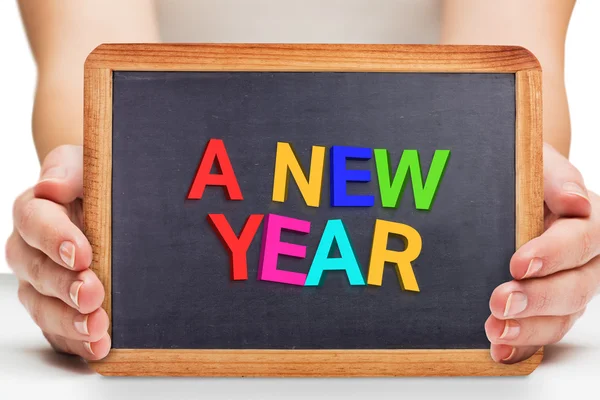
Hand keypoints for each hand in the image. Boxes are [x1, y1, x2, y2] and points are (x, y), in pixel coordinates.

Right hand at [5, 145, 109, 359]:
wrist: (111, 207)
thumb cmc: (97, 182)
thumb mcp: (87, 164)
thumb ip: (70, 170)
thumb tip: (50, 186)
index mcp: (35, 211)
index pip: (34, 221)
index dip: (55, 239)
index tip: (82, 253)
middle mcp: (31, 250)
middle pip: (37, 271)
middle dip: (65, 286)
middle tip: (93, 294)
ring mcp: (41, 284)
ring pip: (42, 306)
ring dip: (69, 321)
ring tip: (97, 328)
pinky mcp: (57, 309)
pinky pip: (59, 331)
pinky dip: (77, 342)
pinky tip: (99, 347)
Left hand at [486, 143, 599, 362]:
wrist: (514, 193)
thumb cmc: (527, 177)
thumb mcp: (539, 163)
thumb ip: (555, 178)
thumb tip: (575, 200)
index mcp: (589, 222)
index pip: (582, 240)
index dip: (554, 254)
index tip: (518, 262)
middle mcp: (586, 261)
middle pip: (576, 287)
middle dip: (538, 298)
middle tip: (500, 301)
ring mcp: (569, 288)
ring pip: (562, 317)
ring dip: (528, 329)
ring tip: (495, 330)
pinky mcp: (548, 309)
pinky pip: (542, 333)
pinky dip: (522, 346)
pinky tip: (500, 350)